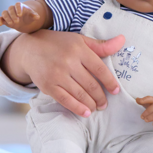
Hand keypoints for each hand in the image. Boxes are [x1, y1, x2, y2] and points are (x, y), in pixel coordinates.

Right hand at [0, 2, 40, 32]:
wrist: (25, 22)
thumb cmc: (29, 17)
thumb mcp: (32, 16)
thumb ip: (34, 16)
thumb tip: (37, 17)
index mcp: (20, 6)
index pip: (18, 4)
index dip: (18, 9)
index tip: (20, 15)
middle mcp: (13, 9)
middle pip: (10, 8)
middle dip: (13, 15)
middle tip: (17, 21)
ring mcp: (8, 14)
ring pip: (4, 13)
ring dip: (7, 18)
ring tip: (12, 24)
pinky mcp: (5, 20)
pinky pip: (0, 18)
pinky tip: (0, 24)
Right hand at [9, 30, 124, 116]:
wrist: (29, 49)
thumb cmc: (59, 44)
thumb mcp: (80, 40)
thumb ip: (101, 45)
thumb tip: (122, 40)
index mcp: (79, 50)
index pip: (99, 69)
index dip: (109, 82)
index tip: (115, 91)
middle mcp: (68, 62)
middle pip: (90, 84)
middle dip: (100, 97)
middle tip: (105, 104)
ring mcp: (57, 75)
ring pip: (80, 94)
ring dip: (91, 104)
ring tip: (97, 108)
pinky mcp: (48, 85)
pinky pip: (65, 100)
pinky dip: (77, 108)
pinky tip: (86, 112)